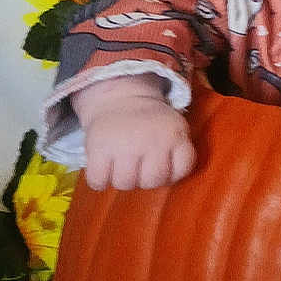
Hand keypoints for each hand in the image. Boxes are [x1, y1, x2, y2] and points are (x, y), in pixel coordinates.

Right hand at [76, 81, 196, 191]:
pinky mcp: (98, 147)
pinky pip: (98, 181)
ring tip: (121, 164)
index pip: (182, 169)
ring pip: (125, 183)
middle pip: (151, 181)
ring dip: (121, 179)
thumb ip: (178, 154)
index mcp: (174, 133)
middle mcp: (151, 138)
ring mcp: (124, 143)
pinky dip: (98, 179)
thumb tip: (167, 182)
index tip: (163, 162)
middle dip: (145, 178)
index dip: (172, 172)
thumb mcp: (174, 129)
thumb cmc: (149, 123)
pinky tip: (103, 167)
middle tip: (139, 164)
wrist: (119, 97)